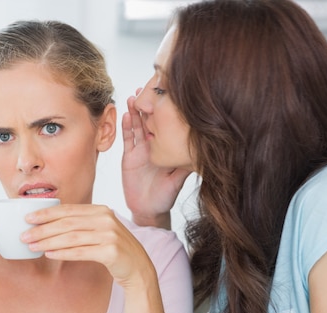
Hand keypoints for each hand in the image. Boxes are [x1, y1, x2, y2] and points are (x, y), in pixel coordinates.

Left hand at [23, 204, 155, 288]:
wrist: (138, 268)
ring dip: (48, 242)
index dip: (46, 213)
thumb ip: (81, 224)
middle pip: (67, 223)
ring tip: (32, 246)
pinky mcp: (111, 251)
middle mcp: (106, 219)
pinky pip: (80, 252)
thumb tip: (48, 225)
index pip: (68, 210)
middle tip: (24, 235)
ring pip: (71, 237)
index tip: (28, 218)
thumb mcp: (100, 230)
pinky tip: (49, 255)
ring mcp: (110, 235)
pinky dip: (62, 253)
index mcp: (101, 210)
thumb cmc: (113, 250)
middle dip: (42, 229)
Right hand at [121, 94, 190, 227]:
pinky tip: (126, 115)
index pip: (164, 125)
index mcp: (165, 148)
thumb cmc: (165, 196)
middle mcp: (152, 146)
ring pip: (137, 126)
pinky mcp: (129, 157)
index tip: (165, 96)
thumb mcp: (179, 179)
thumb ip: (185, 166)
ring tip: (134, 97)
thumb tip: (199, 152)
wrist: (149, 210)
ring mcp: (140, 150)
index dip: (163, 111)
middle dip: (147, 105)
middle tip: (146, 88)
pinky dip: (126, 127)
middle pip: (149, 121)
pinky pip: (127, 140)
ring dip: (135, 112)